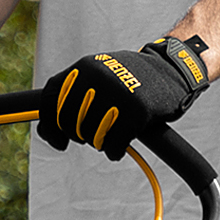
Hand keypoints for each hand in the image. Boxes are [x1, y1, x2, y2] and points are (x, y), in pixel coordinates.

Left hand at [39, 36, 208, 159]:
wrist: (174, 68)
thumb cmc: (130, 80)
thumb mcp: (97, 77)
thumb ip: (71, 96)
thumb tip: (45, 130)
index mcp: (84, 68)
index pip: (49, 100)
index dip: (48, 127)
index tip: (58, 142)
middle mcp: (97, 78)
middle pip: (68, 122)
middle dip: (77, 136)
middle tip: (92, 136)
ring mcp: (118, 93)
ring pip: (89, 135)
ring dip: (98, 142)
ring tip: (111, 135)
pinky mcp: (137, 110)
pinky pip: (114, 143)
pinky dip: (114, 151)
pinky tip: (120, 147)